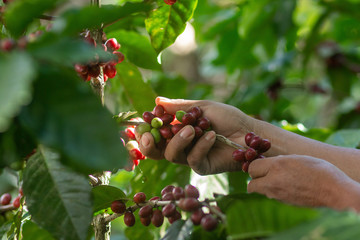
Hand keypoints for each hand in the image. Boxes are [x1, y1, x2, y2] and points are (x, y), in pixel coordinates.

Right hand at [136, 97, 253, 174]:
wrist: (248, 132)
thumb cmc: (227, 117)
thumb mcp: (201, 107)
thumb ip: (179, 106)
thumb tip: (157, 100)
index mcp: (176, 131)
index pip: (154, 135)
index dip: (145, 131)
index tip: (144, 122)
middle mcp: (180, 146)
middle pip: (155, 151)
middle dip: (149, 144)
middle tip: (152, 135)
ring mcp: (190, 157)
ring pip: (172, 155)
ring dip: (179, 140)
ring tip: (192, 129)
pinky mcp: (202, 167)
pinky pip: (192, 159)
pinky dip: (200, 146)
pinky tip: (211, 135)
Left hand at [247, 154, 359, 209]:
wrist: (334, 190)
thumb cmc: (319, 170)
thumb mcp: (298, 157)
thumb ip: (280, 160)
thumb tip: (271, 162)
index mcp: (276, 165)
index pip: (252, 167)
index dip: (255, 165)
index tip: (262, 163)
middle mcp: (273, 181)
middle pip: (251, 184)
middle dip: (255, 179)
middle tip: (265, 174)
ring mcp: (278, 194)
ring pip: (261, 191)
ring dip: (265, 186)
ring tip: (280, 179)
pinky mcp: (285, 203)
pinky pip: (273, 196)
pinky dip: (276, 192)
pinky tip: (289, 186)